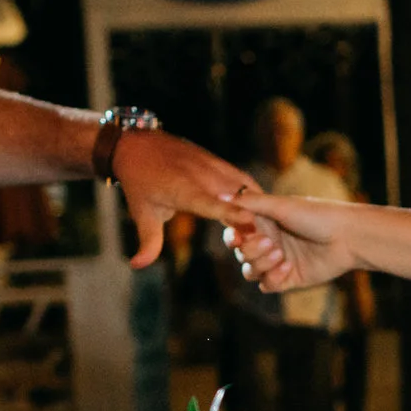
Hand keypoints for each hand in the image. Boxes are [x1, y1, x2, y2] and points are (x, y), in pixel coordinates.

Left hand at [110, 129, 257, 268]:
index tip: (250, 222)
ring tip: (273, 227)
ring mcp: (213, 166)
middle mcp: (203, 177)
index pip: (212, 204)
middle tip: (271, 240)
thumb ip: (148, 242)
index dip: (231, 213)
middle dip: (256, 217)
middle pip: (238, 197)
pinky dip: (255, 194)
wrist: (138, 144)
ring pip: (246, 186)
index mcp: (184, 191)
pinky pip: (243, 179)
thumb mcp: (142, 213)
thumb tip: (137, 266)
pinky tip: (264, 209)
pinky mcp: (219, 162)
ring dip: (259, 206)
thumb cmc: (140, 183)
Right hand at [226, 191, 359, 292]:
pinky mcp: (289, 279)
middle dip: (250, 250)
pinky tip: (288, 268)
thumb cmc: (317, 215)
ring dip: (260, 264)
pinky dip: (273, 278)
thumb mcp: (281, 206)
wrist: (348, 237)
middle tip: (270, 242)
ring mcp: (277, 261)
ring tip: (280, 255)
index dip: (232, 235)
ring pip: (250, 271)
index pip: (235, 231)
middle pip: (240, 253)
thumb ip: (250, 203)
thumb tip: (221, 198)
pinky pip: (267, 285)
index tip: (238, 235)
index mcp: (264, 221)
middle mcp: (268, 240)